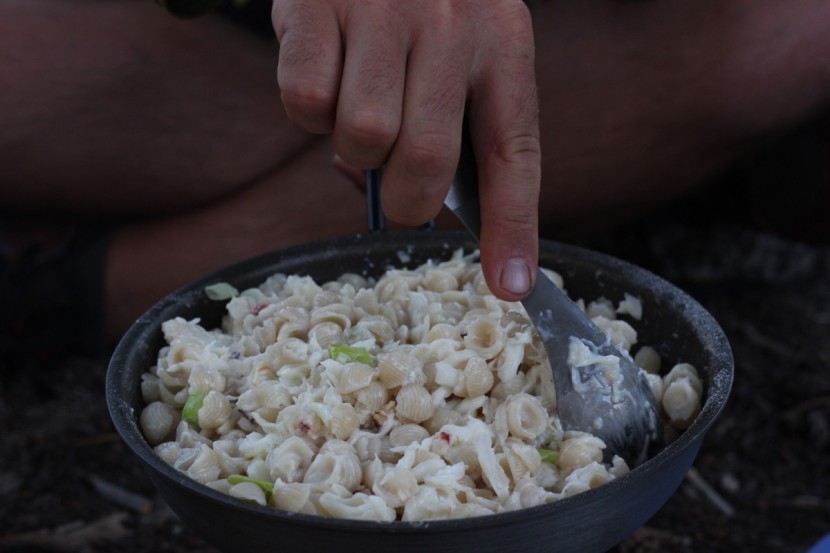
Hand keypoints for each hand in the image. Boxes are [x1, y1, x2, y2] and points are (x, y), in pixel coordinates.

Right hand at [272, 0, 539, 299]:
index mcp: (503, 42)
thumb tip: (396, 210)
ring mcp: (382, 10)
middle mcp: (451, 23)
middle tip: (395, 187)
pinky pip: (304, 106)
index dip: (513, 229)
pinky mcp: (316, 5)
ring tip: (359, 101)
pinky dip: (307, 112)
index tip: (513, 288)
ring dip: (352, 146)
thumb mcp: (456, 52)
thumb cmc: (417, 9)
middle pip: (424, 164)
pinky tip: (325, 71)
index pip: (514, 155)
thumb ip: (444, 131)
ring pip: (362, 140)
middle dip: (405, 200)